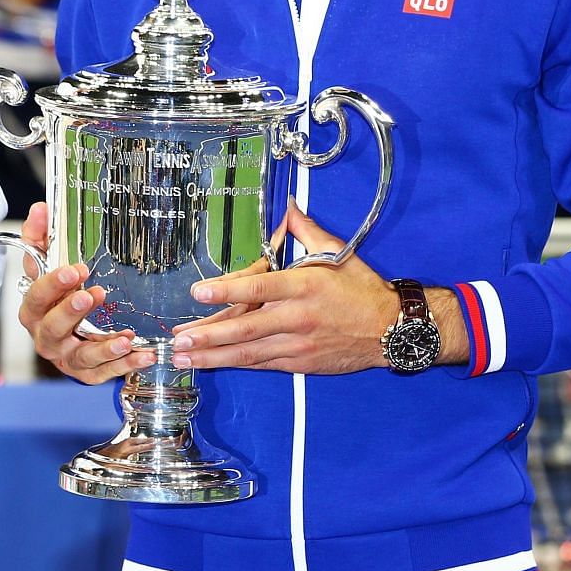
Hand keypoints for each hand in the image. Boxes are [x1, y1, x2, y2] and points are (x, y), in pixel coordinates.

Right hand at [15, 202, 155, 383]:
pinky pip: (102, 374)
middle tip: (92, 295)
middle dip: (71, 312)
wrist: (67, 332)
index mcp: (33, 310)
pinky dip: (123, 366)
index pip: (35, 296)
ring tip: (125, 338)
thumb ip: (41, 237)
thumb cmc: (57, 295)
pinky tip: (143, 355)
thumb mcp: (47, 264)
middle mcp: (46, 336)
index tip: (74, 269)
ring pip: (80, 357)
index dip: (52, 284)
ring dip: (103, 347)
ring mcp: (66, 357)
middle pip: (52, 328)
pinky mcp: (86, 373)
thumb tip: (41, 208)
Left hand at [172, 206, 402, 374]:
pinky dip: (235, 363)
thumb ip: (305, 230)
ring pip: (248, 352)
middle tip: (179, 339)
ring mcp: (297, 343)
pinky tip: (212, 363)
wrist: (391, 329)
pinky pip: (261, 363)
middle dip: (208, 334)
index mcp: (303, 286)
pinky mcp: (299, 362)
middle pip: (246, 328)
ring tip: (183, 356)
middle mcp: (297, 317)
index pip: (259, 288)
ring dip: (213, 356)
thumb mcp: (336, 252)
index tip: (199, 291)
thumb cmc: (362, 289)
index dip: (227, 290)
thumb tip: (288, 208)